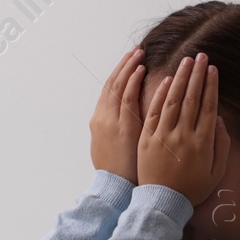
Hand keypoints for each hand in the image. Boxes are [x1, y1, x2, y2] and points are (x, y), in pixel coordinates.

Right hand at [89, 47, 145, 183]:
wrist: (114, 189)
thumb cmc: (119, 173)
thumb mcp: (109, 148)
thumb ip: (115, 130)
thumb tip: (124, 119)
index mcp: (99, 122)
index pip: (109, 91)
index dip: (119, 74)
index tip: (130, 62)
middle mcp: (102, 118)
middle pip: (112, 84)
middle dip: (123, 65)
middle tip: (135, 50)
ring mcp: (110, 122)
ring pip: (117, 86)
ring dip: (128, 67)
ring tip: (139, 53)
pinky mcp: (121, 128)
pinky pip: (126, 98)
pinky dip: (131, 82)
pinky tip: (140, 69)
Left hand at [137, 53, 229, 206]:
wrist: (163, 203)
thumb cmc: (192, 189)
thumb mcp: (215, 171)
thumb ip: (222, 145)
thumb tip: (220, 119)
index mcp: (203, 142)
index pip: (208, 106)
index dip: (211, 85)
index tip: (213, 69)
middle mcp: (184, 135)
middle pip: (192, 98)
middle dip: (197, 74)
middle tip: (201, 56)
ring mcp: (164, 136)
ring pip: (173, 100)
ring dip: (180, 78)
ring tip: (186, 61)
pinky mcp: (147, 139)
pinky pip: (155, 112)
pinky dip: (161, 95)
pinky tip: (167, 81)